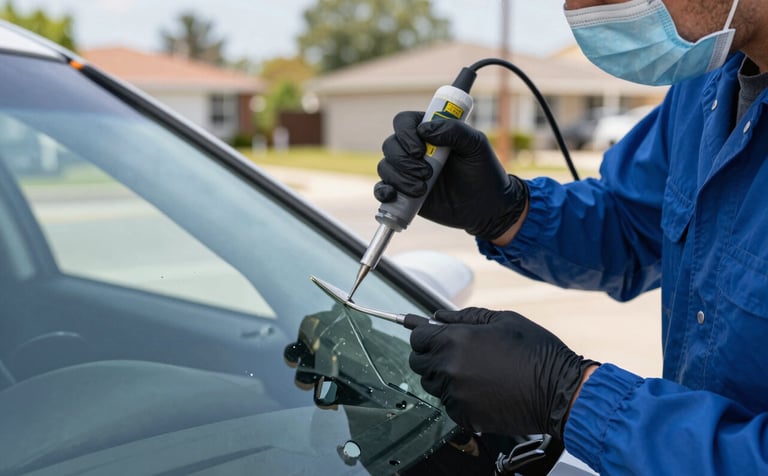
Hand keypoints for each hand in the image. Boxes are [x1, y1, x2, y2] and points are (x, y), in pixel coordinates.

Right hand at [374, 111, 528, 241]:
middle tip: (427, 173)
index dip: (406, 134)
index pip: (404, 122)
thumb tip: (424, 130)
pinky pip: (381, 189)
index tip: (421, 150)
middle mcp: (414, 150)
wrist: (486, 208)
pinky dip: (383, 191)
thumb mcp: (476, 145)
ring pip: (385, 167)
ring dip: (400, 178)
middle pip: (390, 145)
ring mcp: (407, 172)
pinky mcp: (403, 193)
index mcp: (430, 132)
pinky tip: (394, 195)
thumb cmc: (484, 172)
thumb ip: (455, 130)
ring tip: (422, 189)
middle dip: (404, 161)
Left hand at [409, 307, 597, 438]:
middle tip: (454, 353)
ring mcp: (455, 395)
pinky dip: (459, 398)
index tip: (431, 336)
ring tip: (475, 371)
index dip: (424, 335)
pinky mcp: (465, 416)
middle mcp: (450, 368)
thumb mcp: (502, 320)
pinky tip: (482, 389)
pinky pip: (449, 404)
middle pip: (419, 363)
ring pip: (433, 385)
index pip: (417, 338)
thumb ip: (465, 317)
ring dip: (444, 377)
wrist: (560, 391)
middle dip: (430, 355)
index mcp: (456, 341)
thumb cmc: (536, 352)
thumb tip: (438, 316)